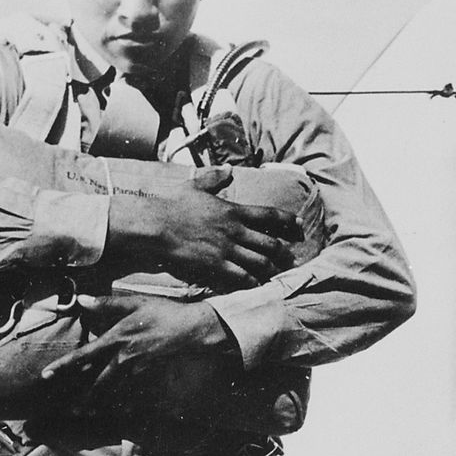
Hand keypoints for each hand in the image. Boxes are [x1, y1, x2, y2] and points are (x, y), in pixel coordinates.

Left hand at [41, 293, 235, 408]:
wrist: (191, 328)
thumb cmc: (162, 312)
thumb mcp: (133, 303)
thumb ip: (105, 304)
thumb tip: (80, 300)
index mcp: (116, 339)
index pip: (84, 355)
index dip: (64, 366)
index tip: (47, 374)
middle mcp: (123, 358)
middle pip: (97, 382)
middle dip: (82, 397)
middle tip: (69, 409)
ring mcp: (136, 369)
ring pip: (112, 390)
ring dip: (98, 403)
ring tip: (86, 413)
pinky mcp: (149, 374)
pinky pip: (132, 392)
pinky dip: (122, 402)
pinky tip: (116, 410)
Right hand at [105, 166, 298, 290]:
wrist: (157, 224)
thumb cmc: (173, 204)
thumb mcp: (196, 186)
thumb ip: (215, 178)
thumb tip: (228, 169)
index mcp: (234, 210)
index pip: (269, 215)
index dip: (288, 220)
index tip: (298, 225)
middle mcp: (235, 230)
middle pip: (270, 243)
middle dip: (283, 253)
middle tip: (290, 259)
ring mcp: (227, 249)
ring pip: (260, 262)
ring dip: (270, 270)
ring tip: (276, 275)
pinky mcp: (216, 265)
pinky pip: (241, 277)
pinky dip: (252, 283)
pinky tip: (256, 286)